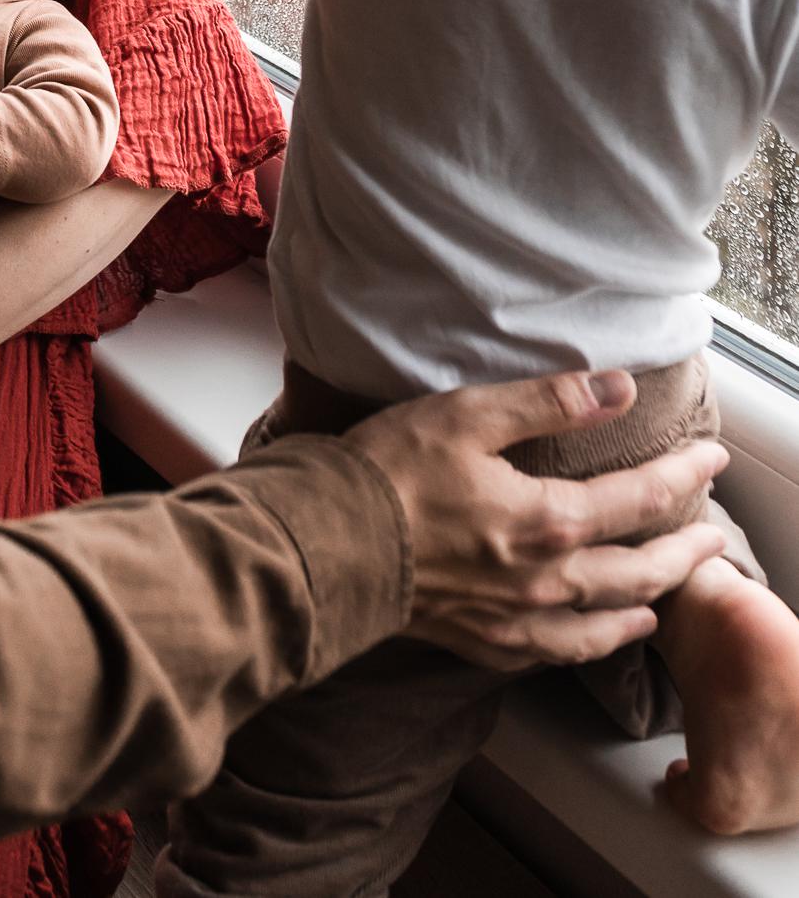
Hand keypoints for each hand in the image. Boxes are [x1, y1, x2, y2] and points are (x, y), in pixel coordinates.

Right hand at [346, 369, 728, 667]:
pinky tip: (590, 635)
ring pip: (604, 623)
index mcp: (547, 520)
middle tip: (711, 538)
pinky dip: (588, 642)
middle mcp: (544, 579)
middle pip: (637, 572)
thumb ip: (550, 402)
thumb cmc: (390, 471)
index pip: (639, 499)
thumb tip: (619, 388)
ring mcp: (515, 618)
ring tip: (665, 597)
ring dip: (645, 605)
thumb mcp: (469, 414)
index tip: (712, 460)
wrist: (327, 544)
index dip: (682, 476)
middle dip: (682, 552)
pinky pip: (556, 652)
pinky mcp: (483, 640)